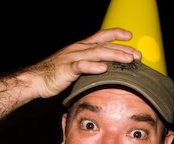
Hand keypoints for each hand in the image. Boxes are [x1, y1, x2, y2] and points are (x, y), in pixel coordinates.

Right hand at [25, 28, 141, 98]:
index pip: (101, 36)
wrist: (36, 80)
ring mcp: (72, 57)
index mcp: (81, 47)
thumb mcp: (75, 66)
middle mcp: (78, 49)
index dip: (115, 34)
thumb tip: (104, 69)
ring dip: (113, 55)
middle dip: (122, 48)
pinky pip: (81, 66)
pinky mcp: (66, 69)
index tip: (129, 35)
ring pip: (96, 53)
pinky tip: (103, 68)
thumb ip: (88, 65)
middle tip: (137, 54)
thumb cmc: (55, 74)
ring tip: (127, 59)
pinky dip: (93, 66)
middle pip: (103, 45)